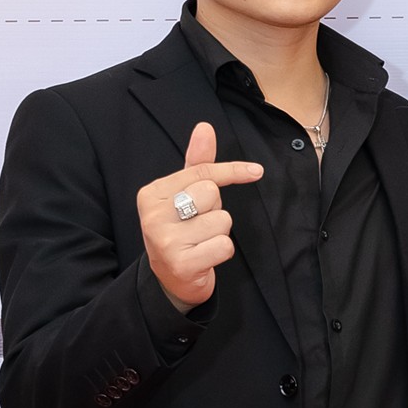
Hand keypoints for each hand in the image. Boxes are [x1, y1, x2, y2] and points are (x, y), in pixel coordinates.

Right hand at [138, 122, 263, 309]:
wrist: (171, 279)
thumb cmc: (181, 230)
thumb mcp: (184, 194)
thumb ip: (196, 163)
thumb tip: (205, 128)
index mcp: (151, 194)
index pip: (201, 172)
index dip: (231, 171)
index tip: (255, 171)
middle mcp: (153, 216)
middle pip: (212, 194)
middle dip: (215, 209)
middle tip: (199, 224)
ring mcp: (165, 241)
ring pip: (221, 221)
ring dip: (219, 232)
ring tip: (201, 241)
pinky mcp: (182, 264)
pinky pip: (224, 245)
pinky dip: (221, 251)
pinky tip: (204, 257)